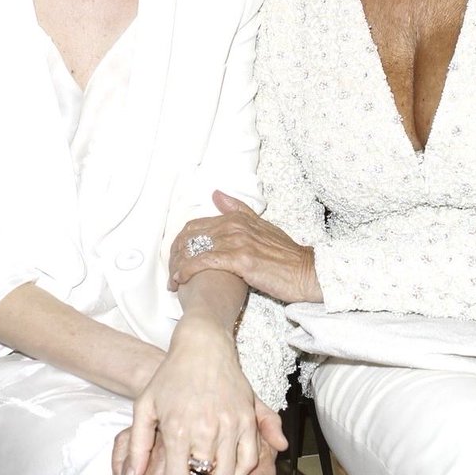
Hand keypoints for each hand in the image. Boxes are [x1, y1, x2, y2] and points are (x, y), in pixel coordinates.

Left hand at [124, 307, 259, 474]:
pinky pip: (250, 461)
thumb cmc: (170, 377)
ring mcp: (230, 425)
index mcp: (177, 429)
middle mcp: (205, 430)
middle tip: (190, 468)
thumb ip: (137, 447)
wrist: (203, 347)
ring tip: (207, 463)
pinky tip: (227, 461)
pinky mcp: (248, 419)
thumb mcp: (144, 407)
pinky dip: (240, 469)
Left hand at [169, 191, 321, 302]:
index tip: (176, 257)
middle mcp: (235, 225)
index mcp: (238, 217)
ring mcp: (238, 241)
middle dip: (175, 254)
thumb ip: (239, 210)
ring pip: (195, 248)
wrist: (306, 272)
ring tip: (172, 280)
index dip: (181, 241)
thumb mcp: (262, 226)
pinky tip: (180, 280)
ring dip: (178, 265)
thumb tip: (217, 194)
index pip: (197, 224)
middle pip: (191, 235)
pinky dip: (188, 271)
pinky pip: (204, 262)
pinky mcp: (240, 259)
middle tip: (170, 270)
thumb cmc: (285, 255)